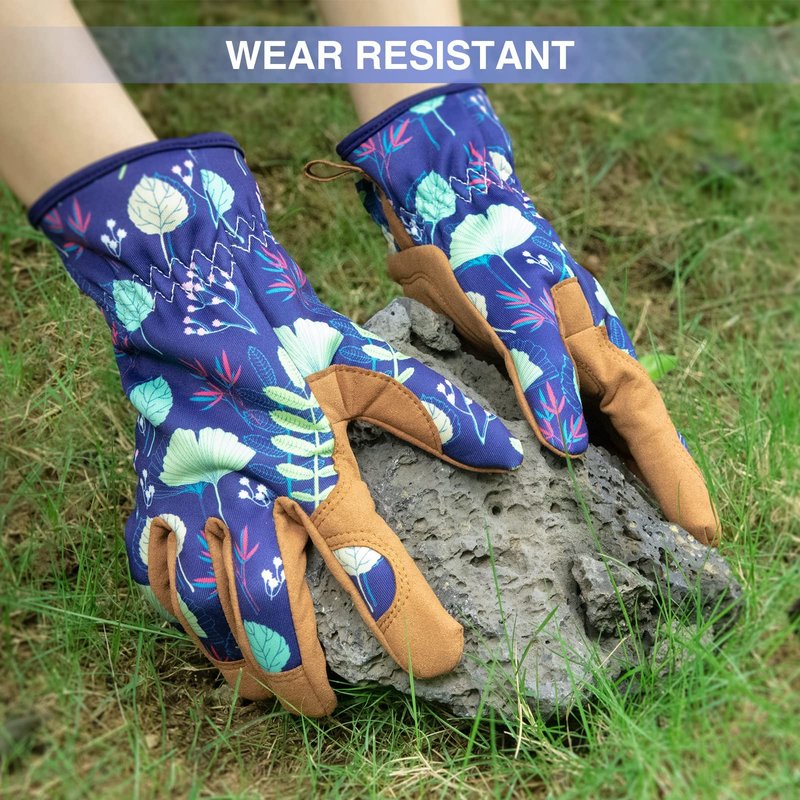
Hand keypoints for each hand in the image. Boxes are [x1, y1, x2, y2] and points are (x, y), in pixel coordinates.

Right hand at [32, 134, 522, 715]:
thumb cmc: (292, 335)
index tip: (440, 661)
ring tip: (265, 689)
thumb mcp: (372, 366)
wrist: (202, 298)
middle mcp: (250, 490)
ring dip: (237, 654)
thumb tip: (505, 457)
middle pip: (272, 606)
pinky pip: (156, 570)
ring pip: (208, 603)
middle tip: (329, 705)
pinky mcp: (154, 490)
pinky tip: (203, 635)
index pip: (368, 561)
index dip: (407, 619)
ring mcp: (193, 495)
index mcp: (313, 463)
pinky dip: (179, 615)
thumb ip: (438, 415)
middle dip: (302, 668)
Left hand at [335, 85, 719, 544]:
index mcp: (595, 345)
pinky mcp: (512, 358)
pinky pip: (549, 416)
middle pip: (631, 434)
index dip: (676, 479)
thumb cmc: (483, 244)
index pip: (648, 425)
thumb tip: (568, 449)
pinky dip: (561, 451)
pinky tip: (551, 477)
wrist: (440, 194)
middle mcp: (580, 357)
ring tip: (623, 529)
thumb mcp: (514, 311)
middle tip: (674, 548)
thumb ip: (542, 375)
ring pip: (592, 428)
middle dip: (656, 488)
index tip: (704, 532)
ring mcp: (547, 359)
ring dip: (612, 475)